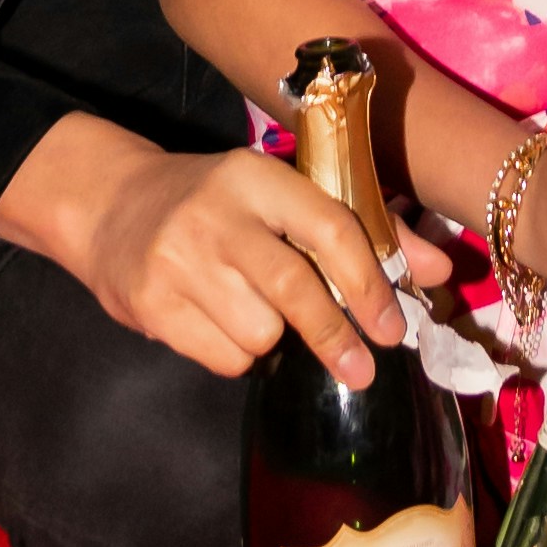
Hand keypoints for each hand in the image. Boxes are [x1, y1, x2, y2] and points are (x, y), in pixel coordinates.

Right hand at [20, 122, 448, 388]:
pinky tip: (222, 325)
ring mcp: (177, 260)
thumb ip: (361, 229)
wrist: (108, 205)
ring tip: (259, 317)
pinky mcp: (149, 304)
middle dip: (336, 335)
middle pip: (295, 287)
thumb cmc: (214, 202)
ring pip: (259, 332)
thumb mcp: (279, 196)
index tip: (393, 327)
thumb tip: (439, 272)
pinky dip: (238, 356)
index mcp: (256, 176)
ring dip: (274, 341)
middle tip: (363, 370)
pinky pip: (223, 357)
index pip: (328, 225)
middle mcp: (216, 214)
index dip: (369, 280)